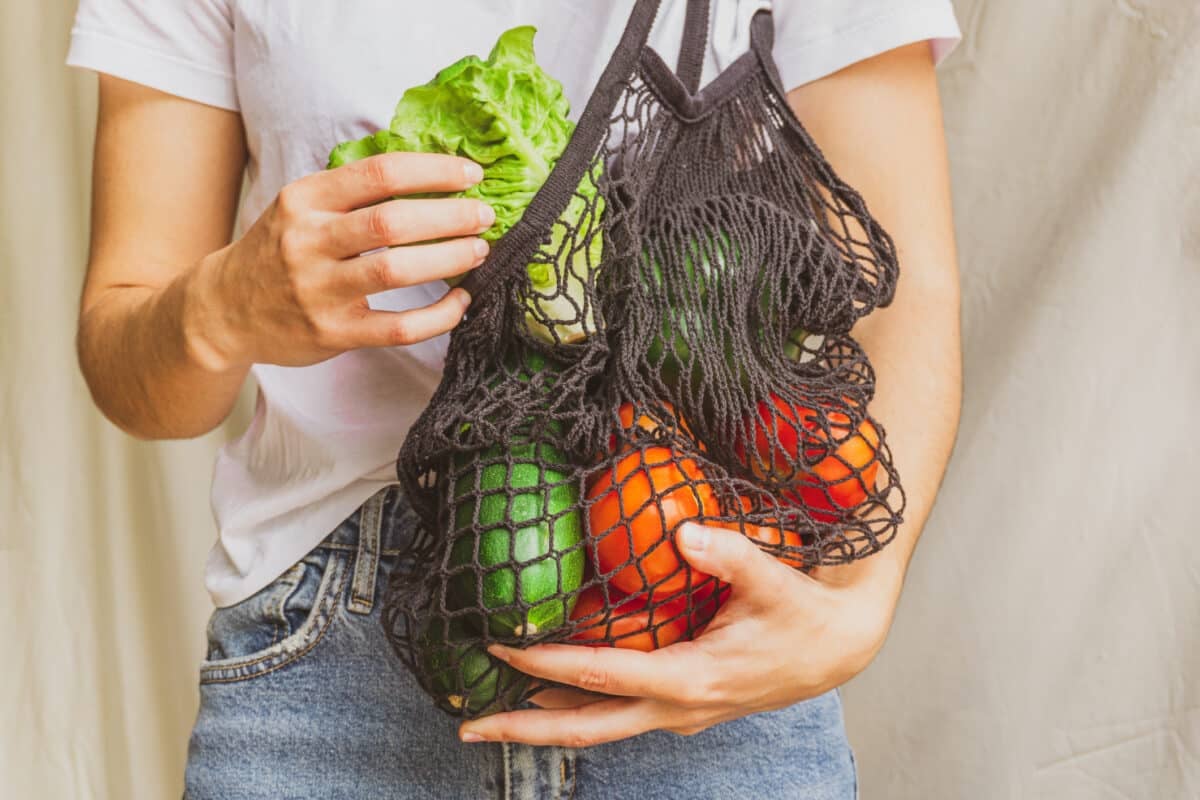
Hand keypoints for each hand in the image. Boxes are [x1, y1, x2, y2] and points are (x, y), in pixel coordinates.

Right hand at [185, 152, 494, 370]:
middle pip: (393, 221)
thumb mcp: (301, 206)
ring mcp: (319, 290)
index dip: (434, 171)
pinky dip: (438, 316)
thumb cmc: (278, 251)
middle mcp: (309, 241)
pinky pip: (398, 327)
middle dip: (450, 216)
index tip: (470, 174)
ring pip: (397, 271)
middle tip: (483, 216)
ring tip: (479, 250)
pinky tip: (459, 302)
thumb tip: (433, 174)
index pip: (380, 173)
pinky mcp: (333, 333)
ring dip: (449, 258)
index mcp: (305, 199)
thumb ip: (353, 191)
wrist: (223, 311)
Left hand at [458, 522, 904, 746]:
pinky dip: (577, 704)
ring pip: (599, 725)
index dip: (549, 662)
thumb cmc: (803, 617)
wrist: (837, 649)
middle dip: (524, 728)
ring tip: (491, 709)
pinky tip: (551, 687)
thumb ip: (731, 555)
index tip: (502, 646)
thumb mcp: (773, 582)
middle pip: (586, 727)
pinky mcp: (680, 703)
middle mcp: (676, 707)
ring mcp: (677, 712)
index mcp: (690, 680)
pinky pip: (617, 711)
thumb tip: (683, 530)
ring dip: (544, 720)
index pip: (604, 674)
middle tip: (469, 725)